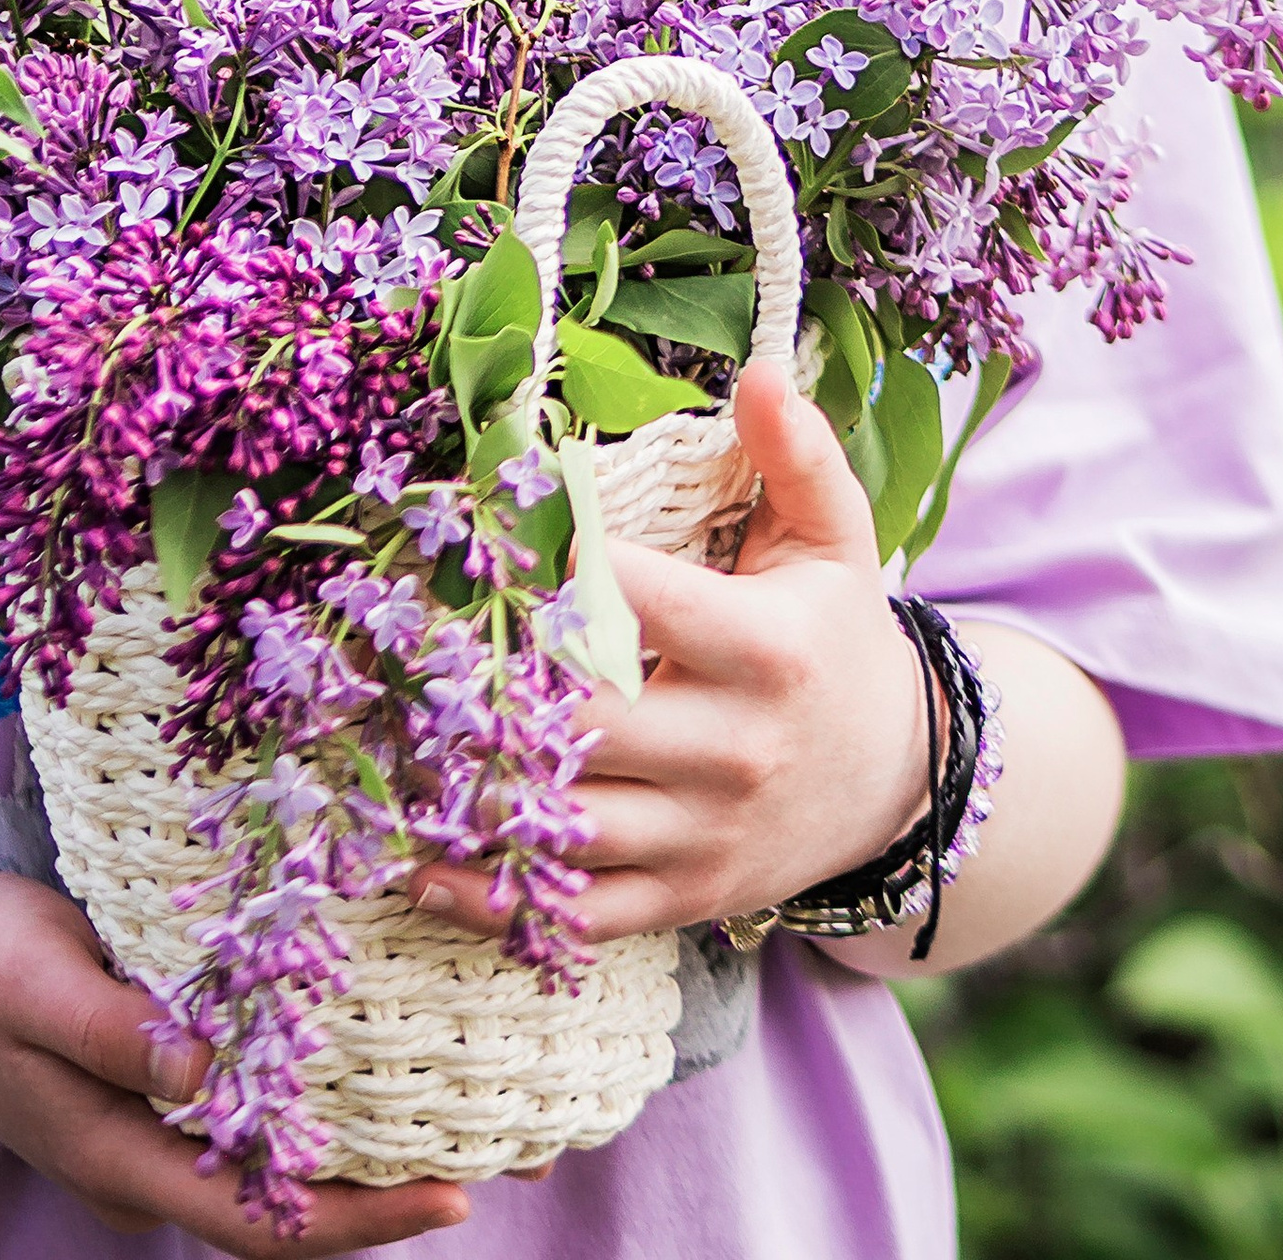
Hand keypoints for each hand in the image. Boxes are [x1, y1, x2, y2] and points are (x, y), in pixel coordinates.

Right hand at [0, 872, 469, 1248]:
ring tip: (462, 1115)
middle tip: (497, 1156)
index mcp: (120, 1159)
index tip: (451, 1197)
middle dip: (387, 1195)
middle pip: (284, 1210)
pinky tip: (369, 1062)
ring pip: (272, 1169)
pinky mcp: (151, 1091)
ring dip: (359, 1153)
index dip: (359, 1220)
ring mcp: (147, 1136)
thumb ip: (115, 1030)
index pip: (262, 1221)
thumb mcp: (37, 981)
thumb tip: (202, 1071)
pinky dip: (313, 1108)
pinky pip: (248, 1122)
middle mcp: (145, 1167)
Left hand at [412, 361, 932, 945]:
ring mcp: (705, 834)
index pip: (646, 605)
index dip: (567, 571)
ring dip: (469, 794)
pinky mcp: (684, 896)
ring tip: (387, 749)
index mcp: (765, 651)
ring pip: (568, 826)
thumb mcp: (833, 538)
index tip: (504, 543)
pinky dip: (495, 898)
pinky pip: (577, 911)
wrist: (895, 779)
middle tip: (405, 651)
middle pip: (586, 722)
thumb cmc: (835, 635)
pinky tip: (420, 865)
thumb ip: (796, 454)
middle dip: (492, 689)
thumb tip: (756, 370)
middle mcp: (734, 749)